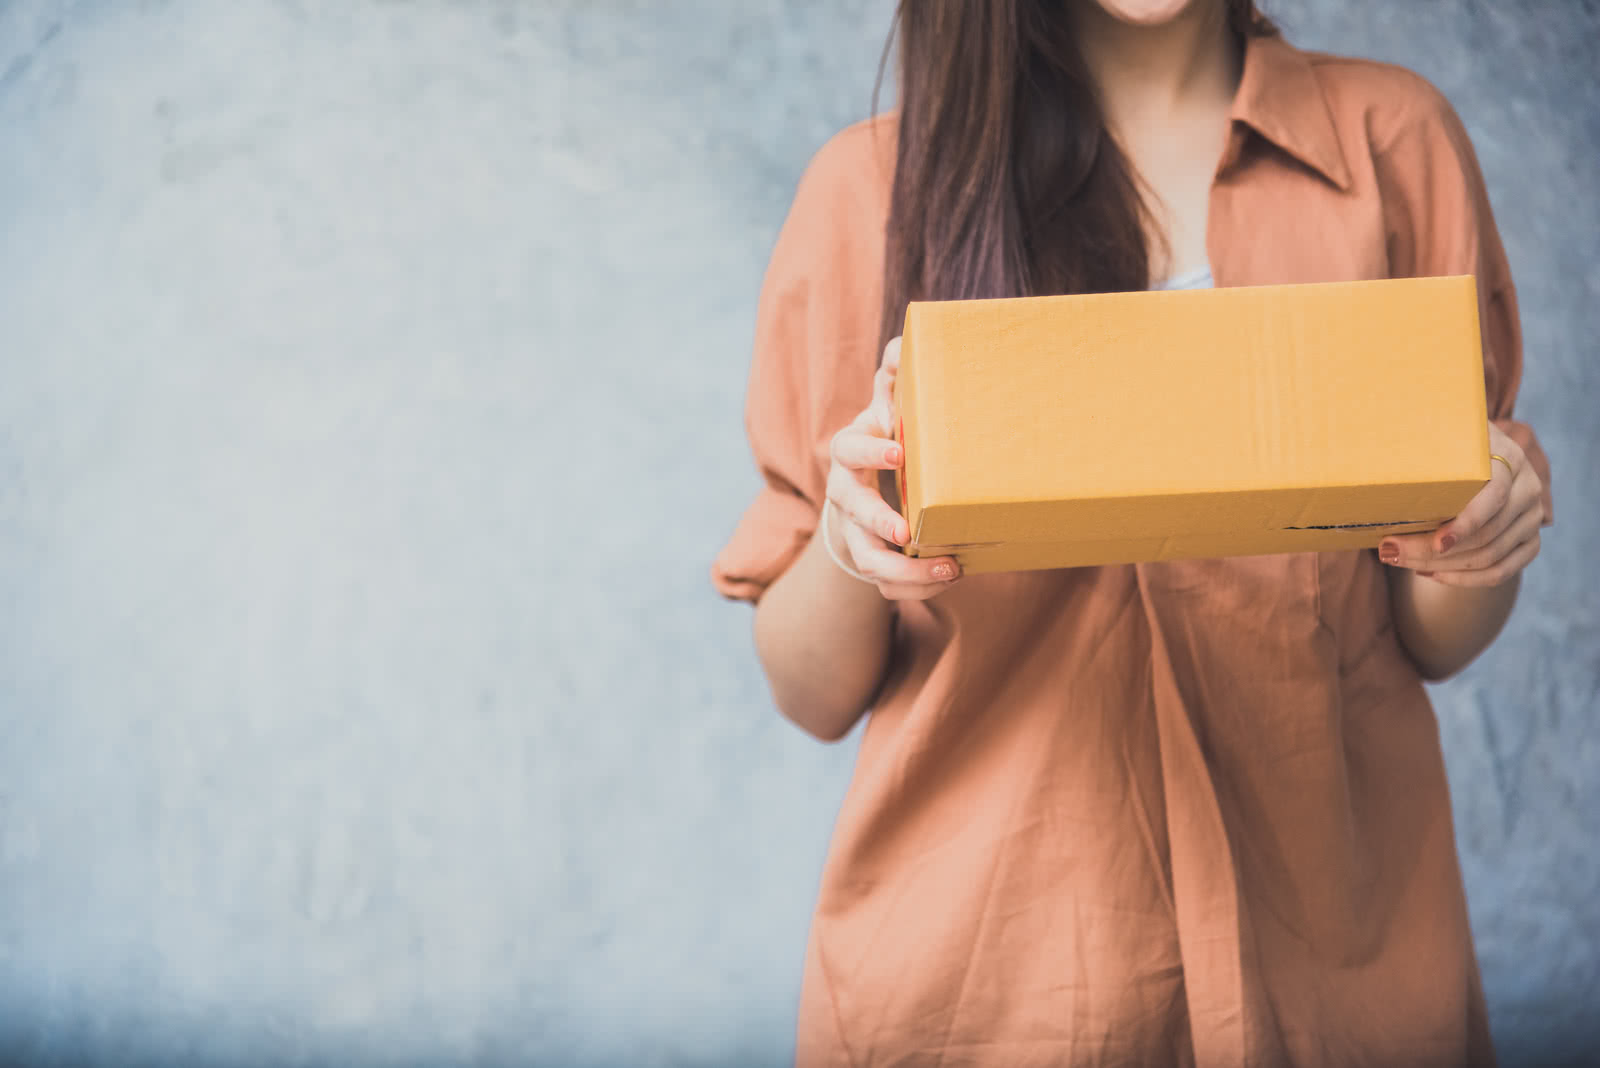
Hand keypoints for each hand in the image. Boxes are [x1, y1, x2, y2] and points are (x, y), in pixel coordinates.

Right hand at [822, 336, 960, 599]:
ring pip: (867, 559)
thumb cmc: (891, 434)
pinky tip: (947, 578)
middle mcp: (846, 495)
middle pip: (850, 512)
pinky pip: (885, 585)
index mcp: (850, 451)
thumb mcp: (890, 399)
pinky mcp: (871, 560)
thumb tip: (903, 349)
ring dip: (903, 569)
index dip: (870, 451)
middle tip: (905, 531)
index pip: (848, 448)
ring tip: (947, 568)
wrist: (871, 482)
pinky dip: (914, 588)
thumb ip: (896, 371)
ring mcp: (856, 532)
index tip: (899, 451)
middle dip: (876, 521)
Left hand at [1378, 422, 1545, 586]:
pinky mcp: (1529, 541)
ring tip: (1400, 560)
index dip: (1467, 522)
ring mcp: (1532, 517)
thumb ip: (1423, 441)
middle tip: (1390, 551)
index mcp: (1508, 456)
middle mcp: (1528, 487)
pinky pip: (1501, 571)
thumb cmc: (1446, 448)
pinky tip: (1431, 573)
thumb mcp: (1439, 435)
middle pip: (1487, 532)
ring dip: (1441, 566)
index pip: (1495, 495)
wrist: (1476, 458)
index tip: (1437, 541)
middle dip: (1433, 549)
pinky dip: (1464, 579)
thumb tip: (1378, 459)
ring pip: (1490, 556)